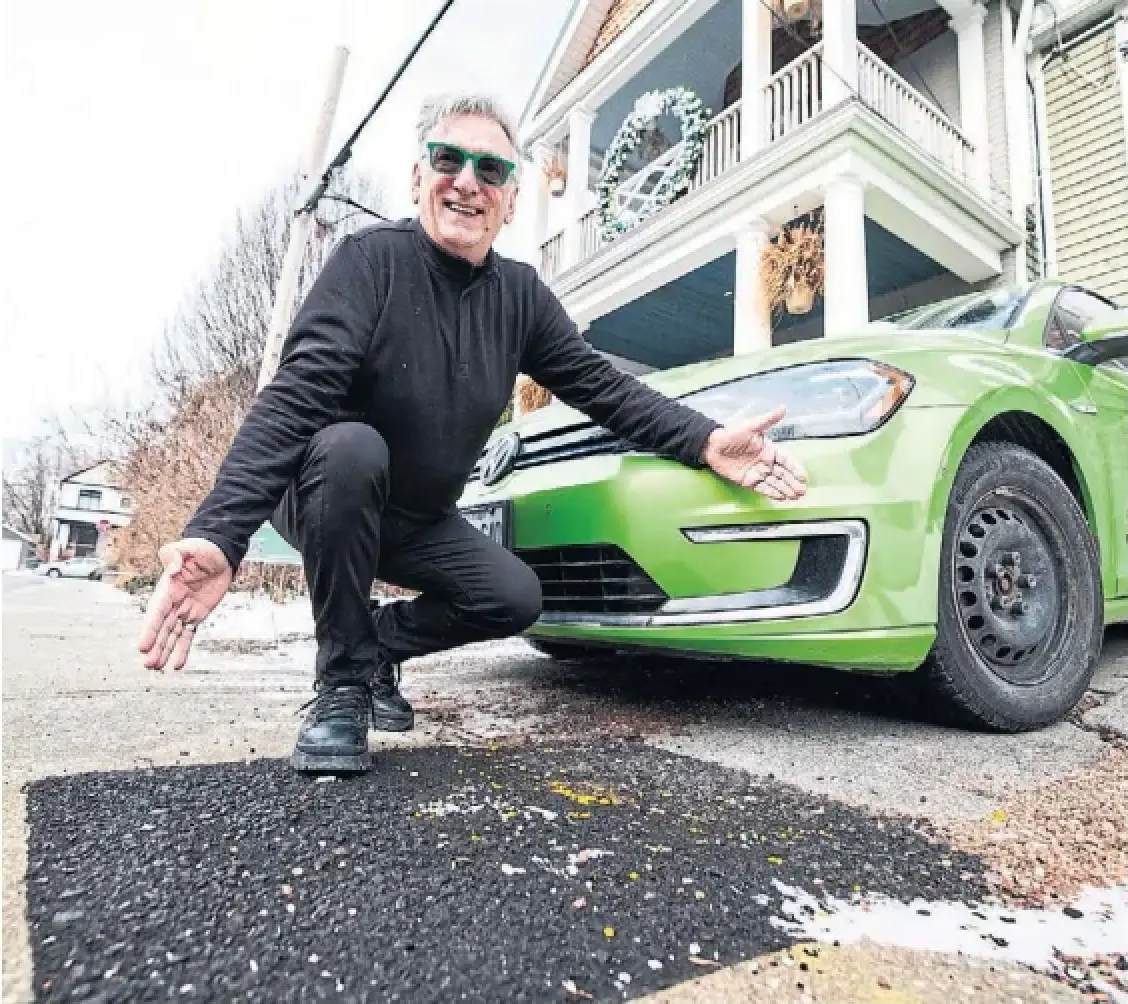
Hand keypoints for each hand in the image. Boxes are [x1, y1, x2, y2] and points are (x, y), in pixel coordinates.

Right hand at [138, 538, 231, 670]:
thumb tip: (172, 570)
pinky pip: (188, 635)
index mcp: (167, 589)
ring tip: (157, 668)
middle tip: (148, 664)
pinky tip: (177, 664)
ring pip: (172, 635)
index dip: (150, 629)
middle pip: (162, 628)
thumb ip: (175, 555)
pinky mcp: (197, 615)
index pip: (157, 612)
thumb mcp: (186, 547)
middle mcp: (173, 602)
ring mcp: (184, 610)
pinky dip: (183, 649)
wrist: (219, 553)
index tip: (142, 645)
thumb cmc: (200, 549)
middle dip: (155, 646)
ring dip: (165, 651)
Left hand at [701, 407, 807, 500]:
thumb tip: (783, 408)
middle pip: (783, 474)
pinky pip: (762, 488)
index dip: (795, 468)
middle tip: (802, 491)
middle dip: (793, 482)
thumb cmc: (732, 434)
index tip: (804, 477)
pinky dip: (772, 493)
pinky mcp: (748, 481)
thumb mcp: (752, 425)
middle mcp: (766, 462)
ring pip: (775, 483)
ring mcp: (758, 473)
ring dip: (786, 489)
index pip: (786, 460)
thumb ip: (768, 419)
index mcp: (769, 450)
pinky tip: (781, 497)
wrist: (712, 446)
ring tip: (795, 497)